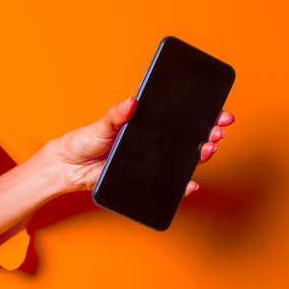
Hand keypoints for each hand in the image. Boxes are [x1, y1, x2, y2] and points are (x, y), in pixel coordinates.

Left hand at [53, 97, 234, 193]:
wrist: (69, 167)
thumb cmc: (85, 141)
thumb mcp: (101, 124)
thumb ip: (116, 114)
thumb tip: (132, 102)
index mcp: (146, 125)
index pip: (179, 117)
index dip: (202, 114)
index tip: (219, 111)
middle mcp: (153, 143)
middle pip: (188, 138)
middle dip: (208, 133)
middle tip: (218, 130)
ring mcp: (151, 162)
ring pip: (183, 160)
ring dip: (201, 155)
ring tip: (209, 148)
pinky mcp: (144, 180)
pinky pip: (168, 184)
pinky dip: (182, 186)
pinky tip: (191, 184)